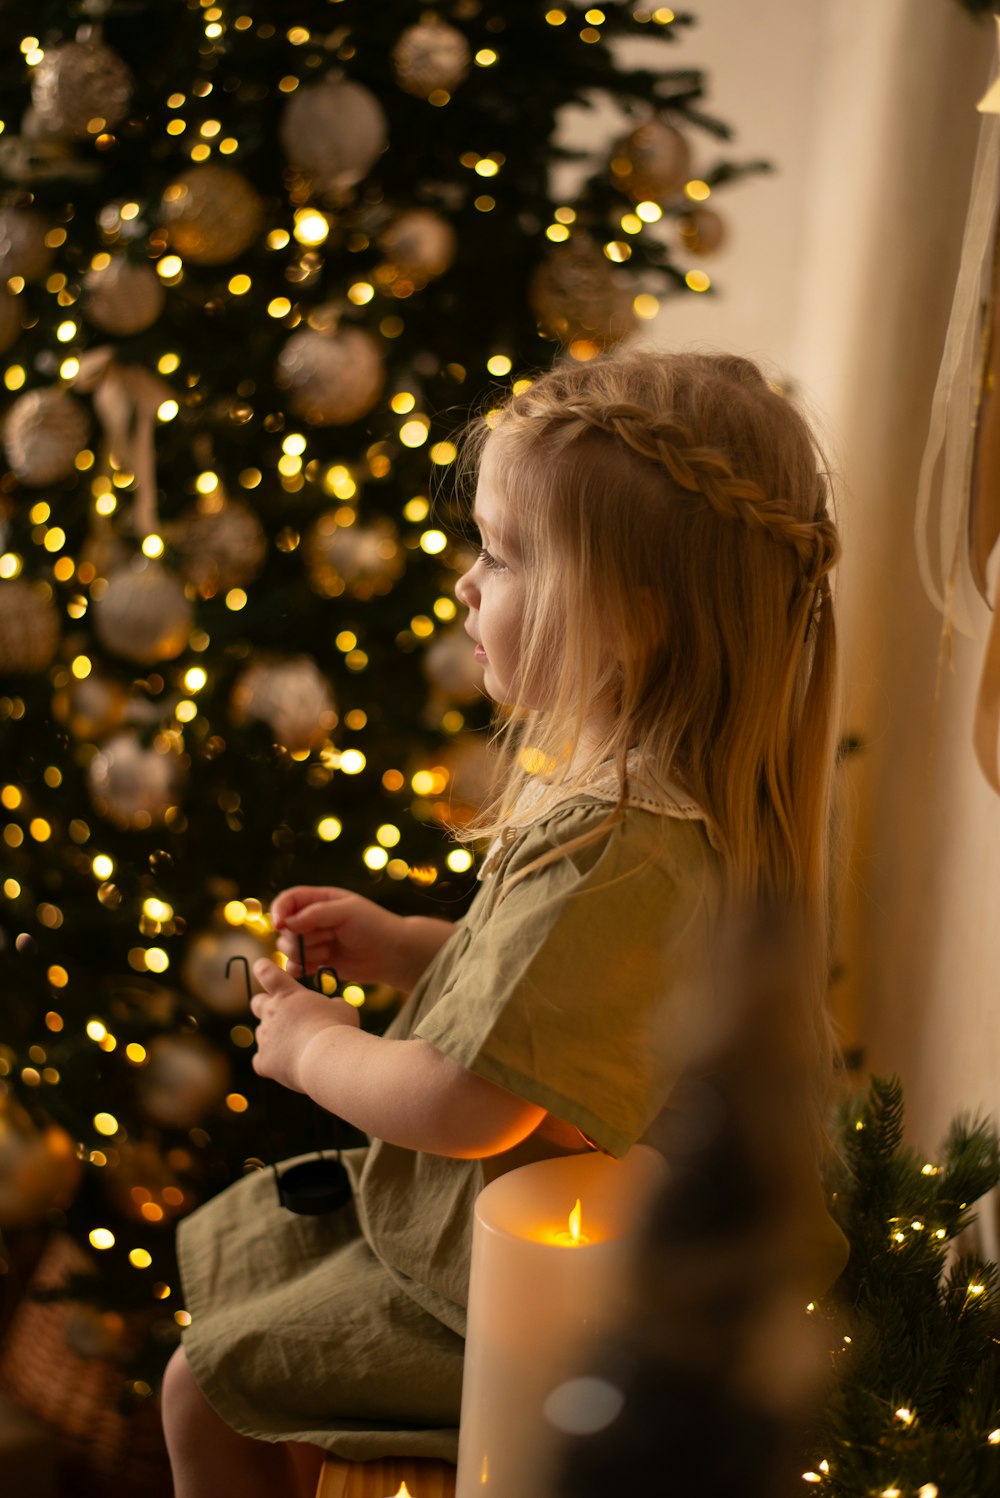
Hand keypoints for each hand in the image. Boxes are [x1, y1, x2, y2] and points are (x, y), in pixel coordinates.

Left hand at [249, 957, 359, 1094]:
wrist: (328, 1058)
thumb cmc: (338, 1028)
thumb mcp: (342, 1007)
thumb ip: (331, 1004)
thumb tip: (331, 1008)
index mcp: (288, 993)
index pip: (266, 972)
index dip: (264, 969)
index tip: (264, 969)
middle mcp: (271, 1012)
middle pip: (256, 1002)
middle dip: (266, 1006)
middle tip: (286, 1016)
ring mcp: (265, 1037)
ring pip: (261, 1033)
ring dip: (274, 1036)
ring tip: (297, 1046)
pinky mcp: (264, 1061)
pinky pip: (260, 1060)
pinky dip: (271, 1063)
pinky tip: (288, 1065)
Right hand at [270, 885, 406, 985]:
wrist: (392, 954)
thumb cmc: (374, 926)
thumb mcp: (346, 912)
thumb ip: (315, 914)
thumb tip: (286, 923)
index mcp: (321, 900)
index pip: (288, 900)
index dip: (279, 911)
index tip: (280, 926)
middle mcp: (314, 919)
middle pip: (286, 928)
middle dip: (299, 938)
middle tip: (326, 940)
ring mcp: (315, 940)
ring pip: (288, 948)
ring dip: (304, 953)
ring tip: (328, 953)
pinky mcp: (318, 960)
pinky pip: (295, 965)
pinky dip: (298, 968)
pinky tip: (311, 969)